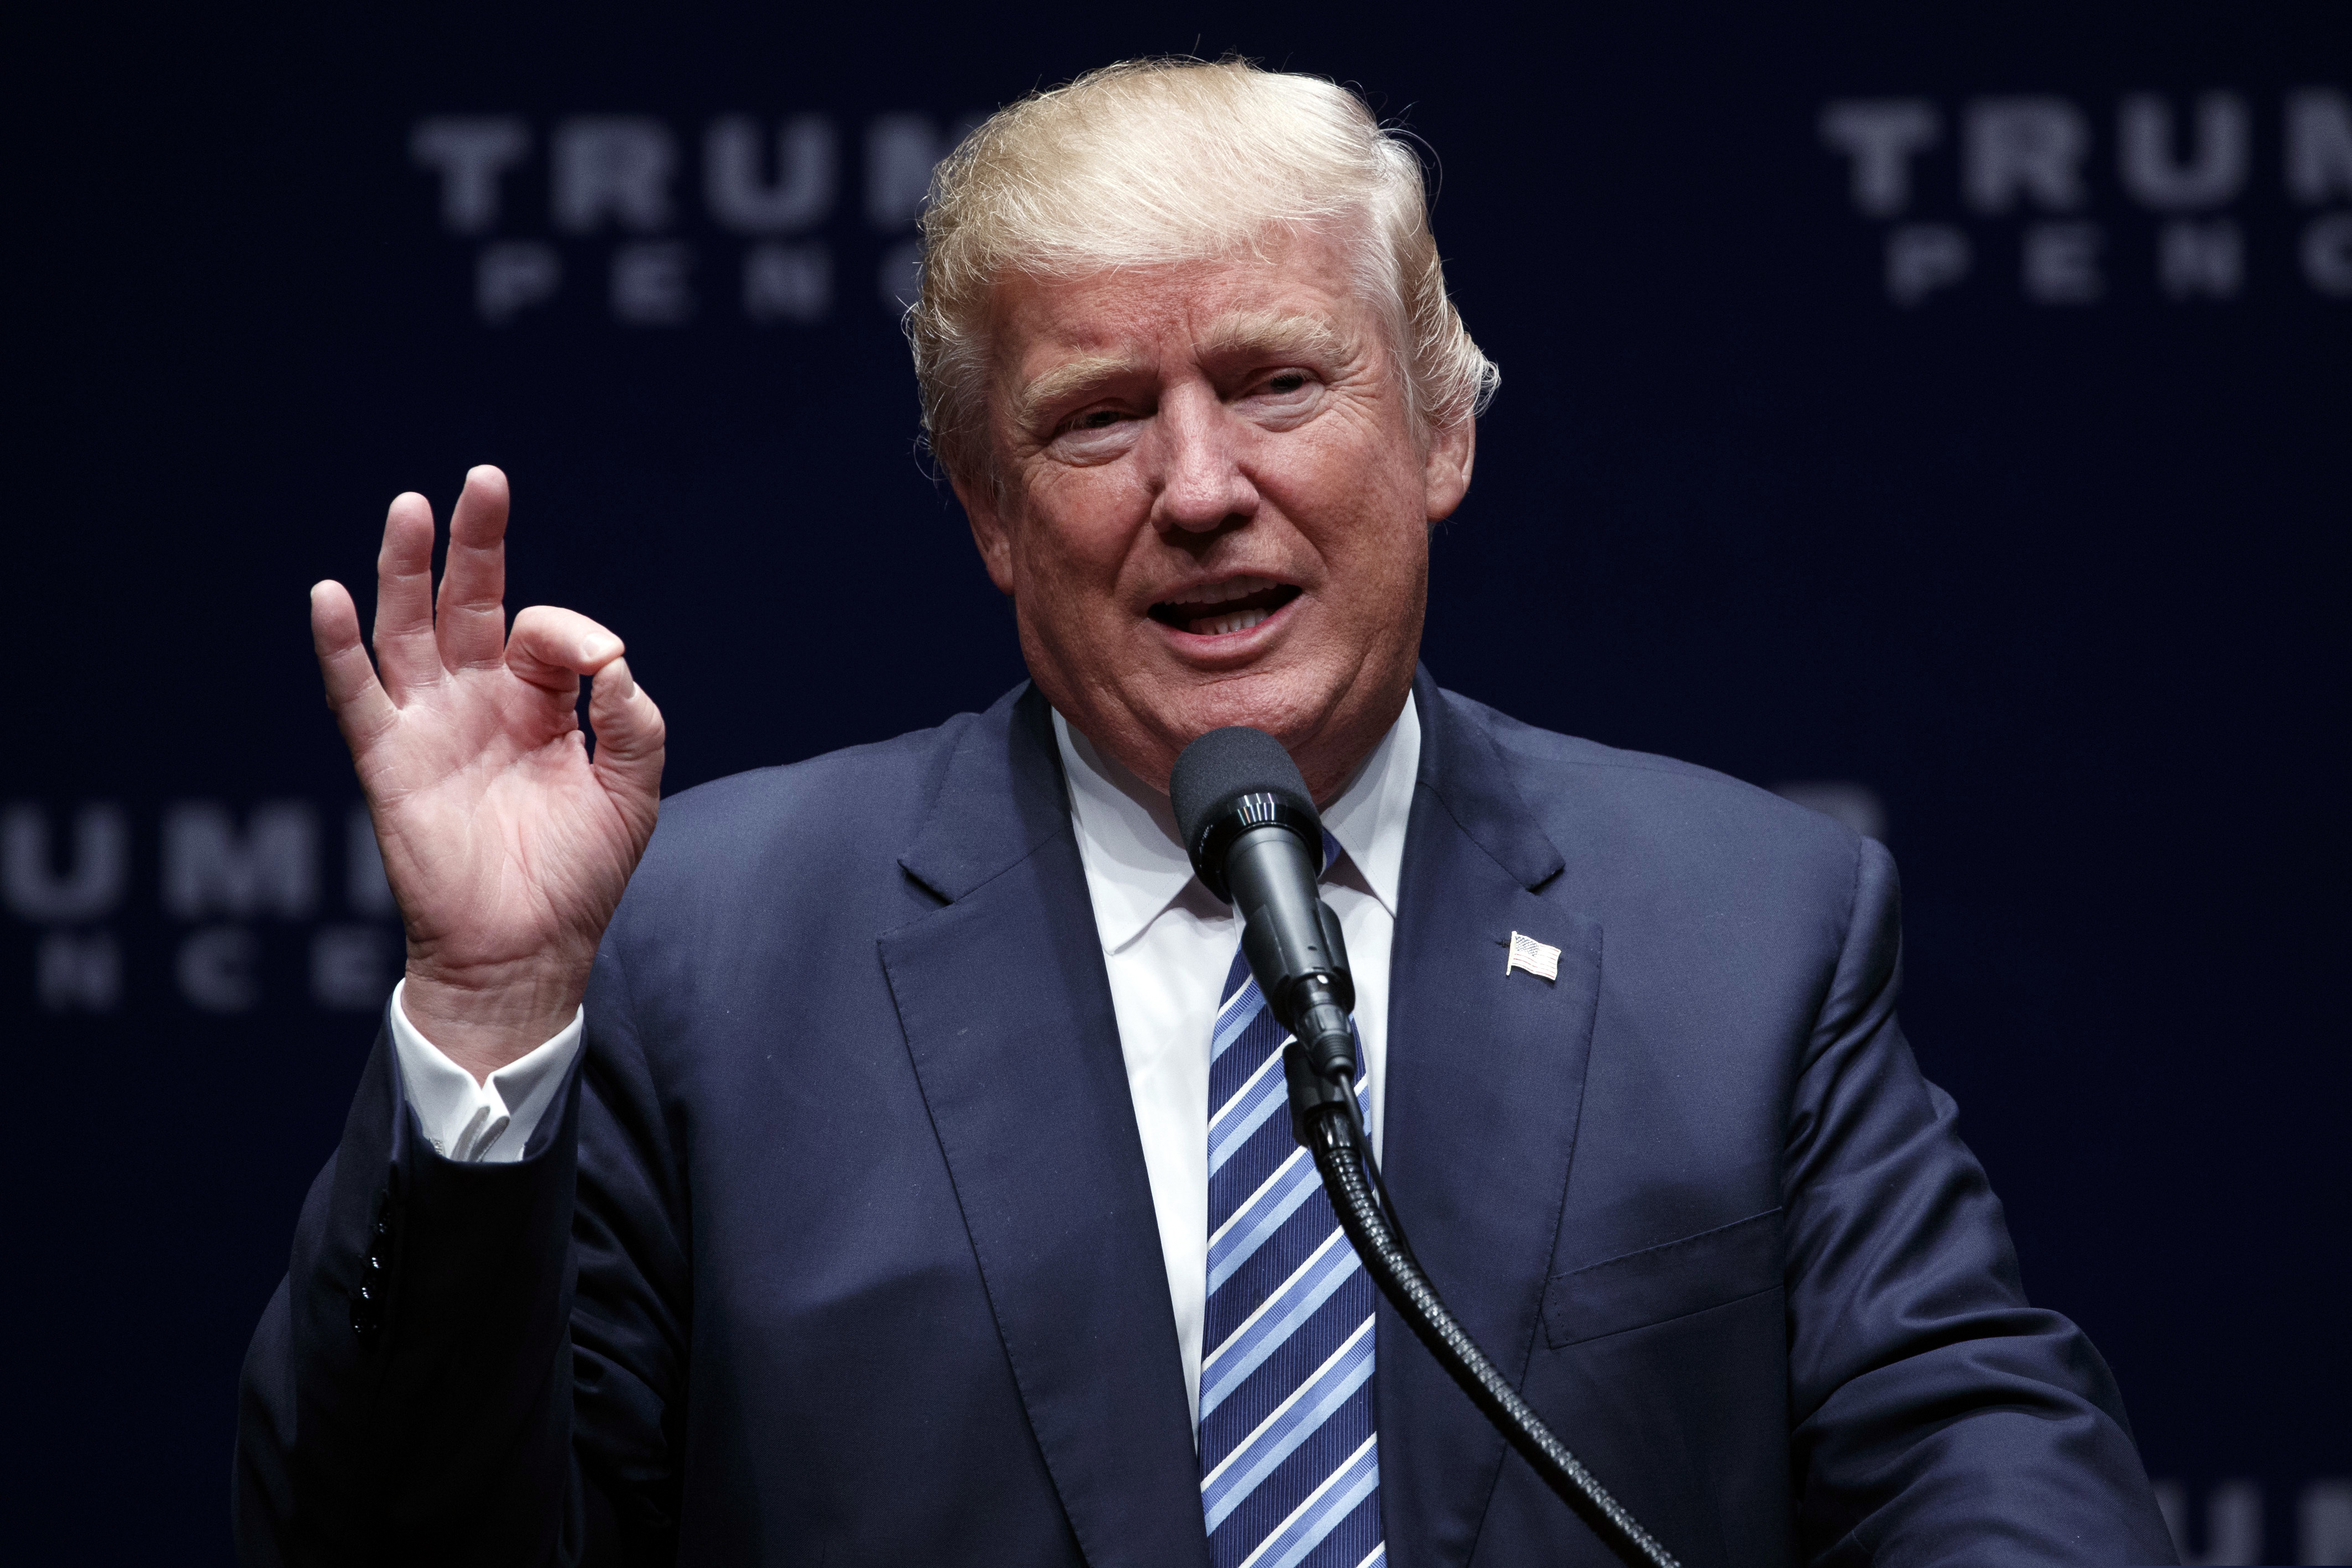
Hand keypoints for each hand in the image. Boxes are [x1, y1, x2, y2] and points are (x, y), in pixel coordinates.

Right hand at [310, 466, 664, 1079]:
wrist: (527, 952)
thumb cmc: (577, 876)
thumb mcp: (631, 791)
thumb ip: (634, 720)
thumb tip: (614, 658)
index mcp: (539, 706)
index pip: (544, 635)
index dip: (571, 633)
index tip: (600, 663)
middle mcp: (479, 703)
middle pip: (468, 604)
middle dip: (474, 542)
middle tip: (483, 481)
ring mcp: (430, 727)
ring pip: (407, 630)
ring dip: (406, 569)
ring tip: (410, 508)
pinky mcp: (390, 761)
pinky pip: (355, 696)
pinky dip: (338, 647)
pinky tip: (329, 596)